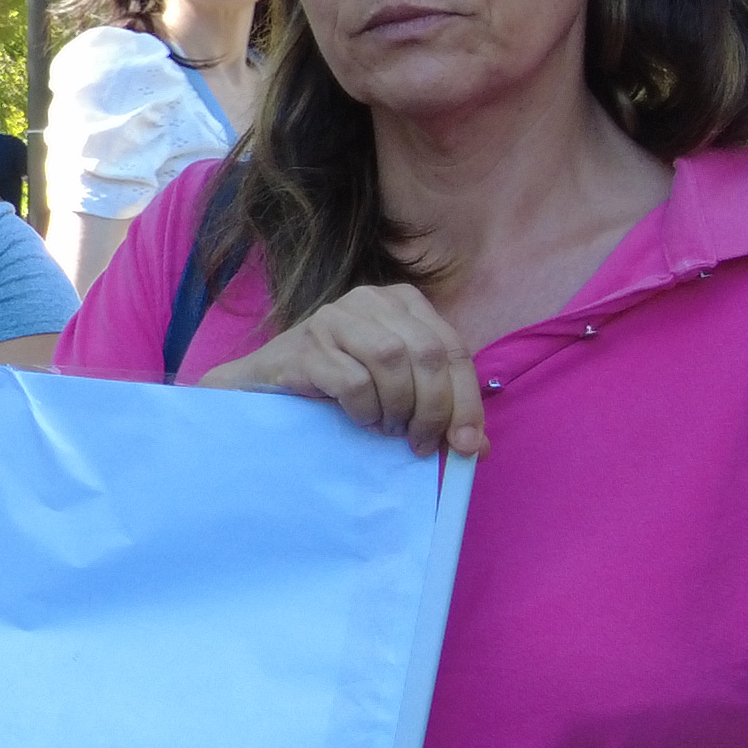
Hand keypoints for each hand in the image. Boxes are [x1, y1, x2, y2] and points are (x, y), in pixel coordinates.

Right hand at [203, 280, 486, 459]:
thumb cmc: (340, 382)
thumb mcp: (399, 388)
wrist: (268, 382)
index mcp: (402, 301)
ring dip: (398, 407)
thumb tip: (479, 448)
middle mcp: (370, 299)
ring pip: (392, 359)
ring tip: (388, 429)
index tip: (467, 445)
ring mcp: (334, 317)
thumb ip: (439, 406)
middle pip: (427, 352)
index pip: (452, 347)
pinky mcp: (306, 345)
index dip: (466, 400)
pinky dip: (365, 409)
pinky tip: (361, 419)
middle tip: (423, 444)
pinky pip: (353, 380)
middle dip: (434, 408)